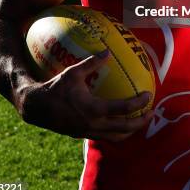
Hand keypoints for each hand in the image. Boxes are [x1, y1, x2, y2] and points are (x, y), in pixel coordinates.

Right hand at [18, 51, 152, 141]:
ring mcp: (89, 132)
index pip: (123, 109)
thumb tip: (107, 52)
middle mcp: (93, 124)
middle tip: (151, 112)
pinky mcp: (84, 135)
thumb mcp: (73, 72)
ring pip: (116, 137)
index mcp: (93, 109)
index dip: (139, 103)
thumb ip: (91, 62)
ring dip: (131, 130)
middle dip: (141, 122)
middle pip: (125, 129)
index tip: (148, 95)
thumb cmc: (55, 88)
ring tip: (140, 120)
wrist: (37, 108)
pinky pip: (106, 136)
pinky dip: (117, 131)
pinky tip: (120, 121)